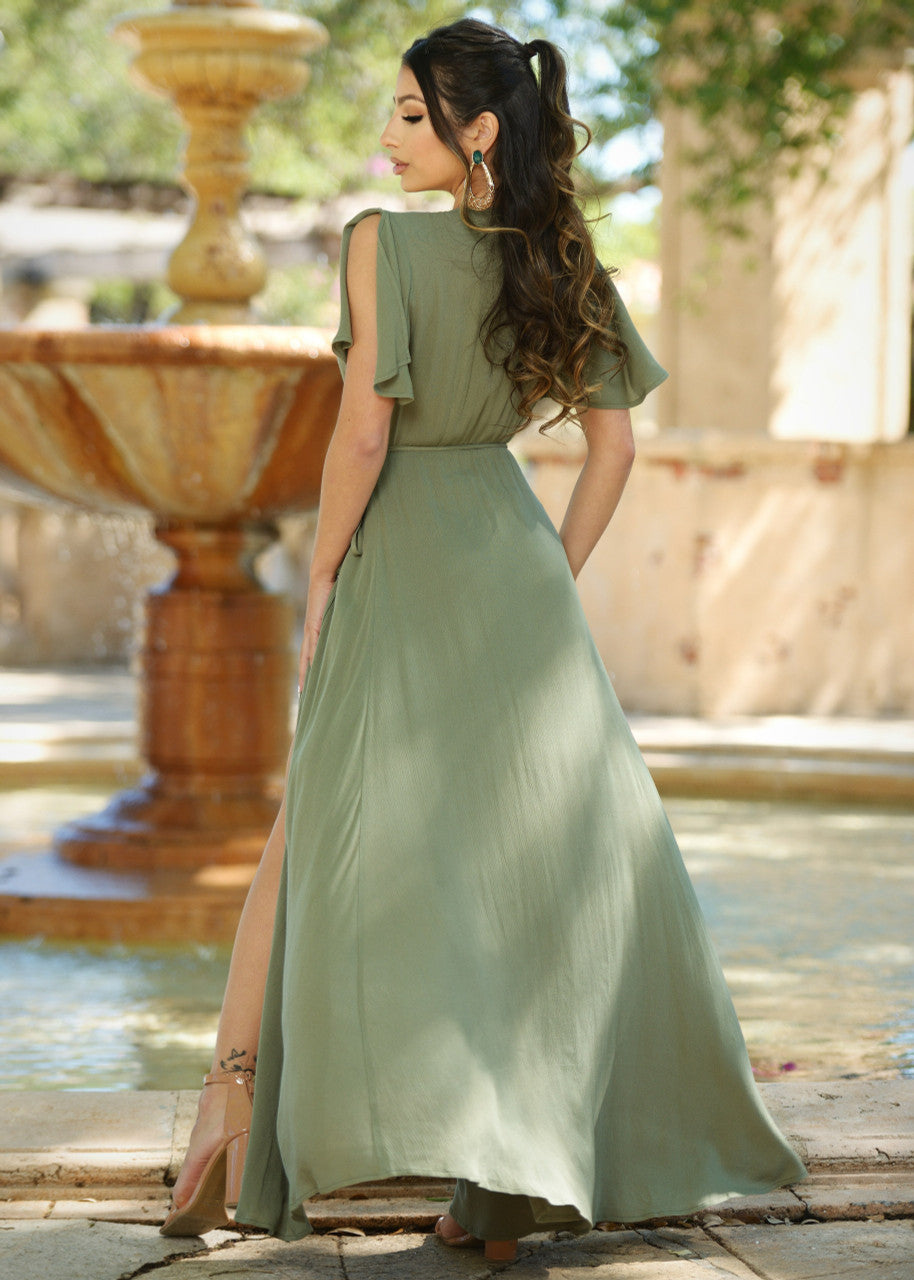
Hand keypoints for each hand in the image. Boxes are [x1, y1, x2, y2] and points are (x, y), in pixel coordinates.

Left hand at [298, 572, 335, 692]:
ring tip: (305, 692)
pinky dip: (311, 661)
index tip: (309, 686)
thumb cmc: (338, 585)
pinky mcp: (315, 623)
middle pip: (306, 660)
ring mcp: (312, 628)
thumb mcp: (343, 608)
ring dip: (306, 674)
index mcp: (318, 628)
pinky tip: (311, 673)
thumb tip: (358, 628)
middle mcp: (312, 630)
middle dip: (305, 678)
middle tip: (304, 697)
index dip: (310, 670)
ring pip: (307, 657)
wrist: (328, 571)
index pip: (312, 654)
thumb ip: (346, 619)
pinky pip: (313, 646)